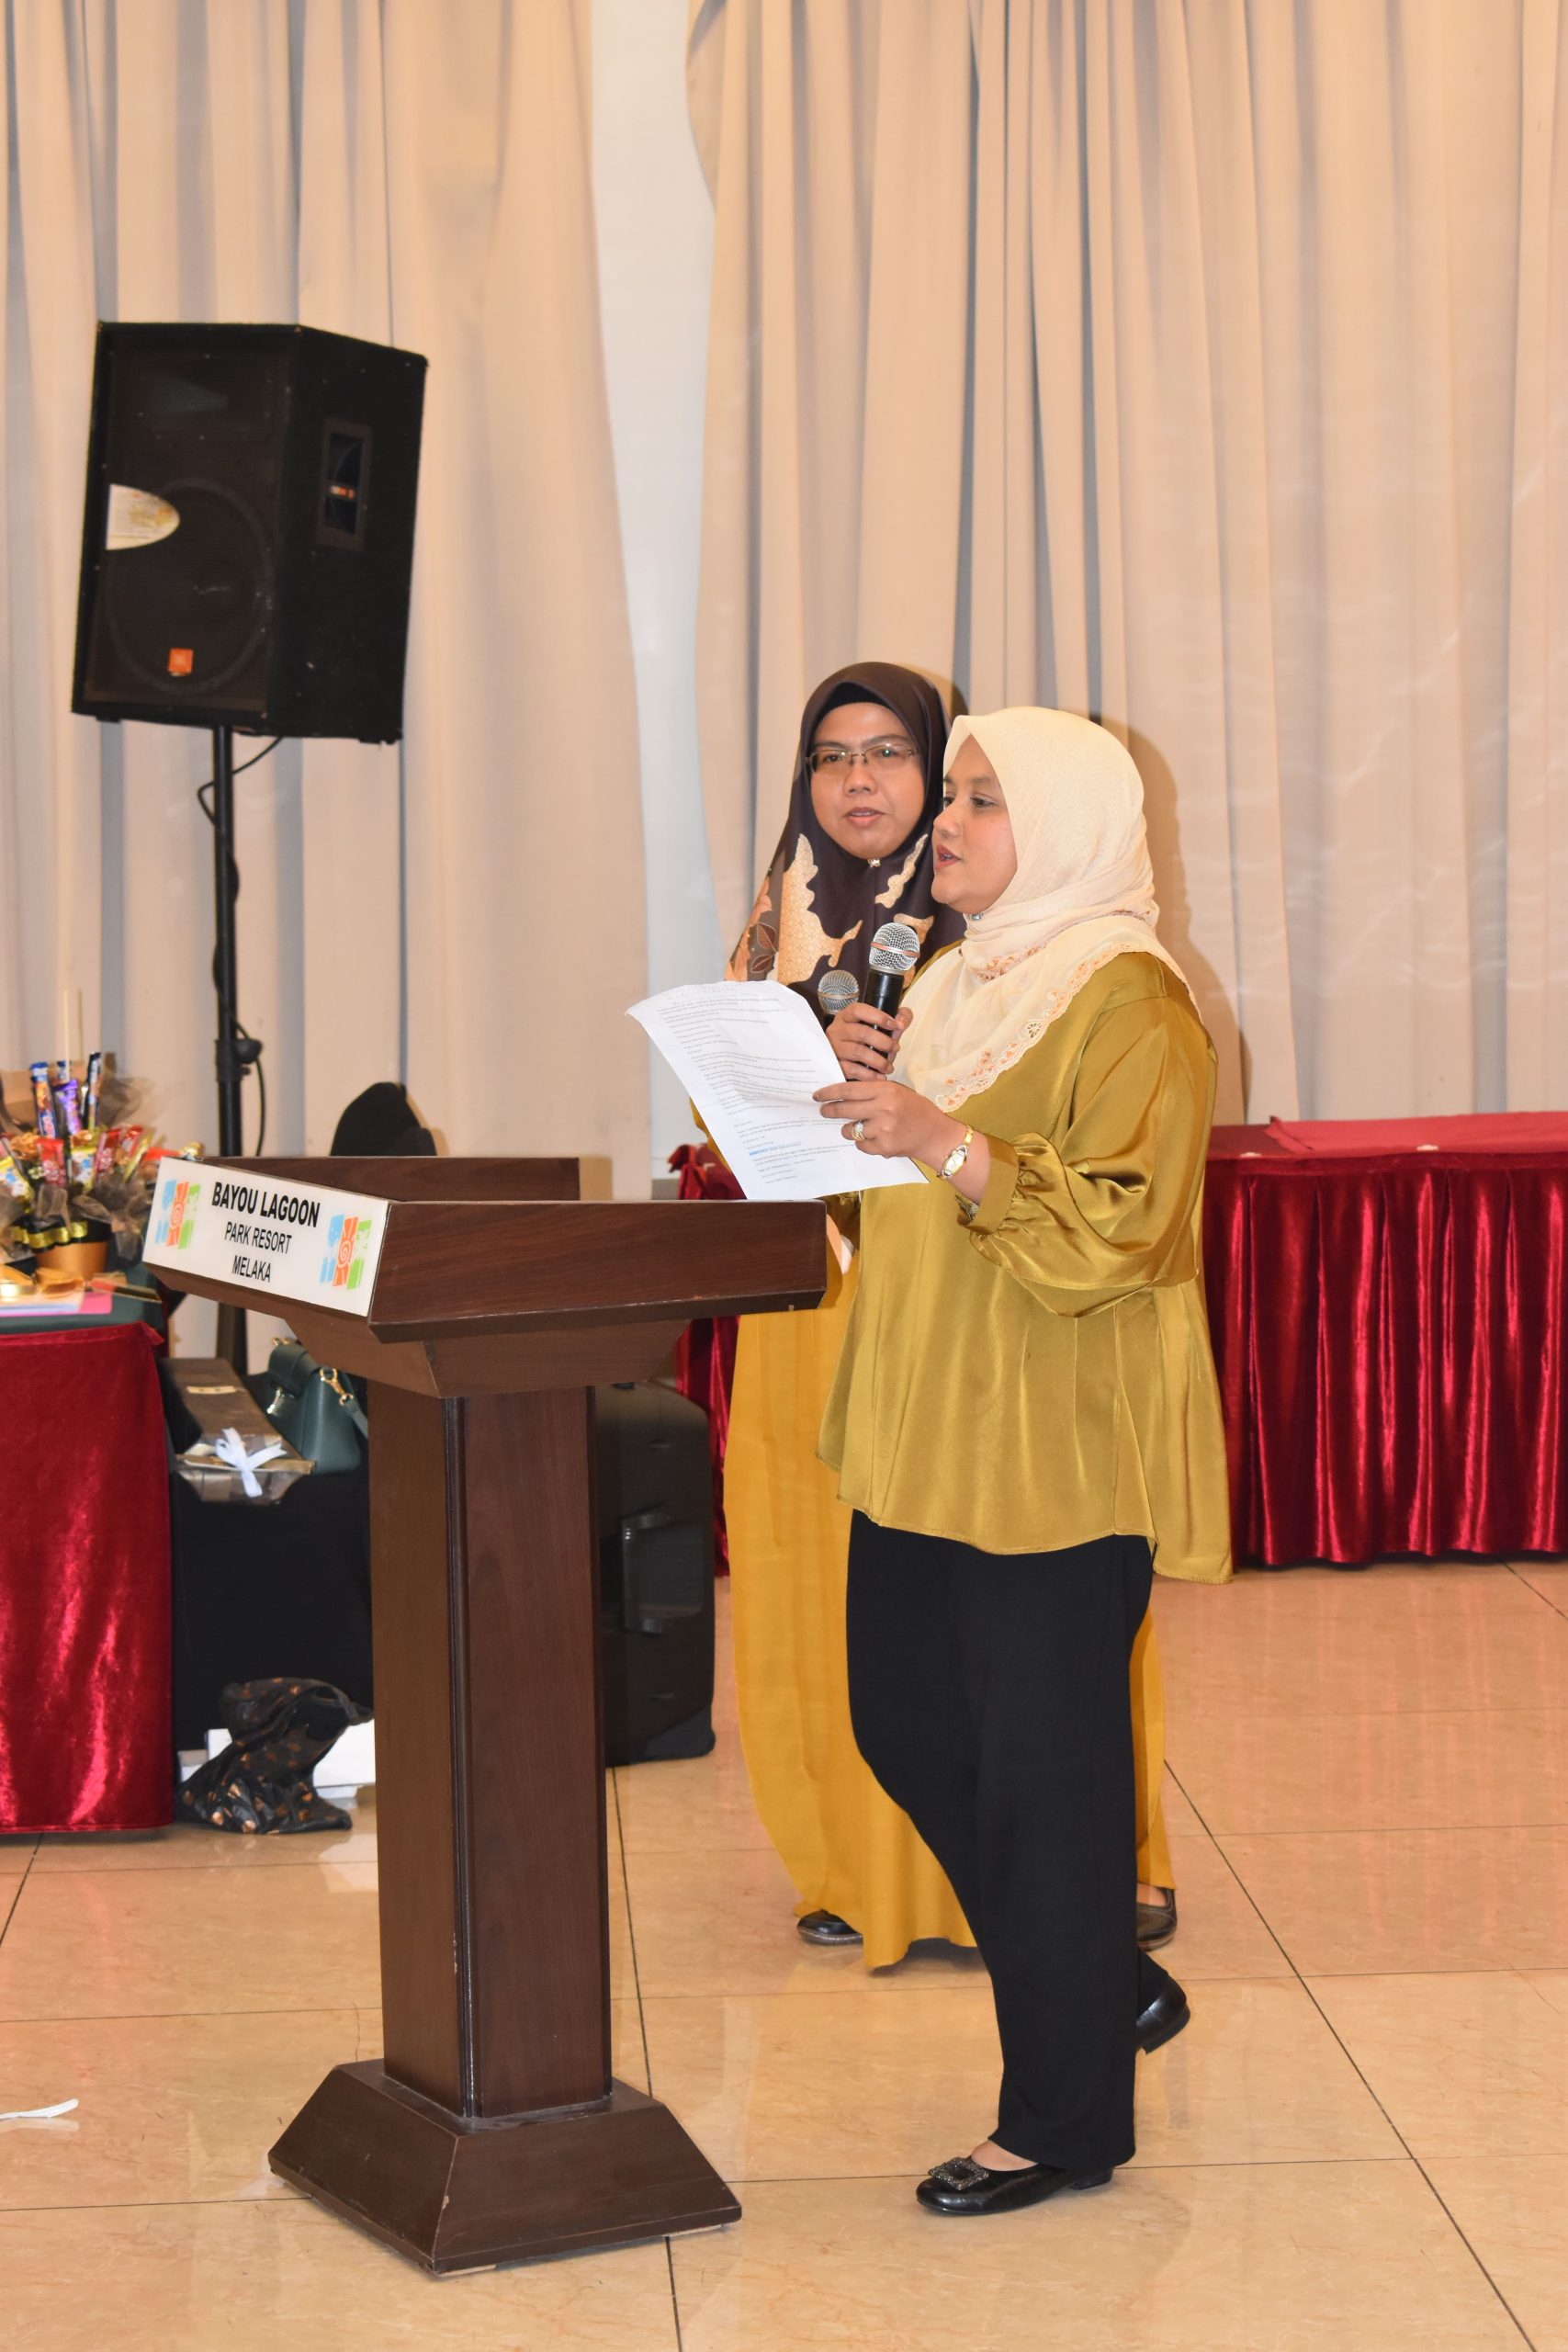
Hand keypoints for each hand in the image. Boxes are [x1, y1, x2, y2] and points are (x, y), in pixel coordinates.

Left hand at [813, 1075, 956, 1164]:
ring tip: (860, 1127)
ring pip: (850, 1130)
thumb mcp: (897, 1092)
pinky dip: (863, 1142)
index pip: (849, 1090)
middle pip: (844, 1109)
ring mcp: (882, 1129)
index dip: (829, 1093)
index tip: (817, 1095)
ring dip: (850, 1129)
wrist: (934, 1134)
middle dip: (829, 1111)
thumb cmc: (915, 1110)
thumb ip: (873, 1092)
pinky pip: (861, 1145)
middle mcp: (883, 1108)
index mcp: (885, 1091)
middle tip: (823, 1111)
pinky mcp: (883, 1147)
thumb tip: (843, 1094)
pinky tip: (875, 1138)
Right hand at [827, 1003, 910, 1079]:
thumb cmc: (869, 1040)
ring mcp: (834, 1047)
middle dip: (883, 1042)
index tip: (894, 1025)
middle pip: (861, 1032)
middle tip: (895, 1048)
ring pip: (857, 1052)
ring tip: (889, 1066)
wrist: (849, 1061)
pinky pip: (852, 1069)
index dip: (878, 1016)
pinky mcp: (834, 1065)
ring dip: (877, 1061)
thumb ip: (900, 1017)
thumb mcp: (884, 1025)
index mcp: (847, 1016)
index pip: (858, 1010)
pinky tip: (879, 1076)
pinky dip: (868, 1074)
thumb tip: (901, 1023)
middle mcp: (837, 1030)